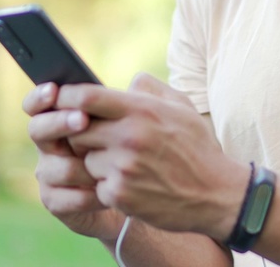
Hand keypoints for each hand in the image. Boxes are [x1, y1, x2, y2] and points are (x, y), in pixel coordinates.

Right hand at [23, 82, 126, 240]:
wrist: (135, 194)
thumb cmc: (132, 150)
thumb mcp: (134, 122)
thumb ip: (131, 101)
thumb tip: (138, 82)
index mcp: (62, 118)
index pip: (38, 103)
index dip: (40, 96)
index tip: (54, 90)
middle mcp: (49, 144)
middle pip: (37, 129)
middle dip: (59, 123)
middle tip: (83, 119)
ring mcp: (49, 174)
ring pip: (54, 167)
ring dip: (84, 167)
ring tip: (111, 169)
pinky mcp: (55, 202)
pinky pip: (65, 198)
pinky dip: (88, 195)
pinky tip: (107, 194)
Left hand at [59, 73, 249, 240]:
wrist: (217, 194)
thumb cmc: (197, 146)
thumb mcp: (181, 106)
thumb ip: (149, 89)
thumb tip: (125, 84)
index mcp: (142, 110)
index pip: (86, 97)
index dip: (67, 97)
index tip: (62, 99)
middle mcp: (129, 137)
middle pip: (77, 129)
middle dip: (81, 132)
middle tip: (96, 136)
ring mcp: (123, 168)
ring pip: (85, 159)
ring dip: (96, 161)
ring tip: (123, 162)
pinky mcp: (120, 195)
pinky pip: (96, 185)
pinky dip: (108, 184)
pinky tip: (131, 183)